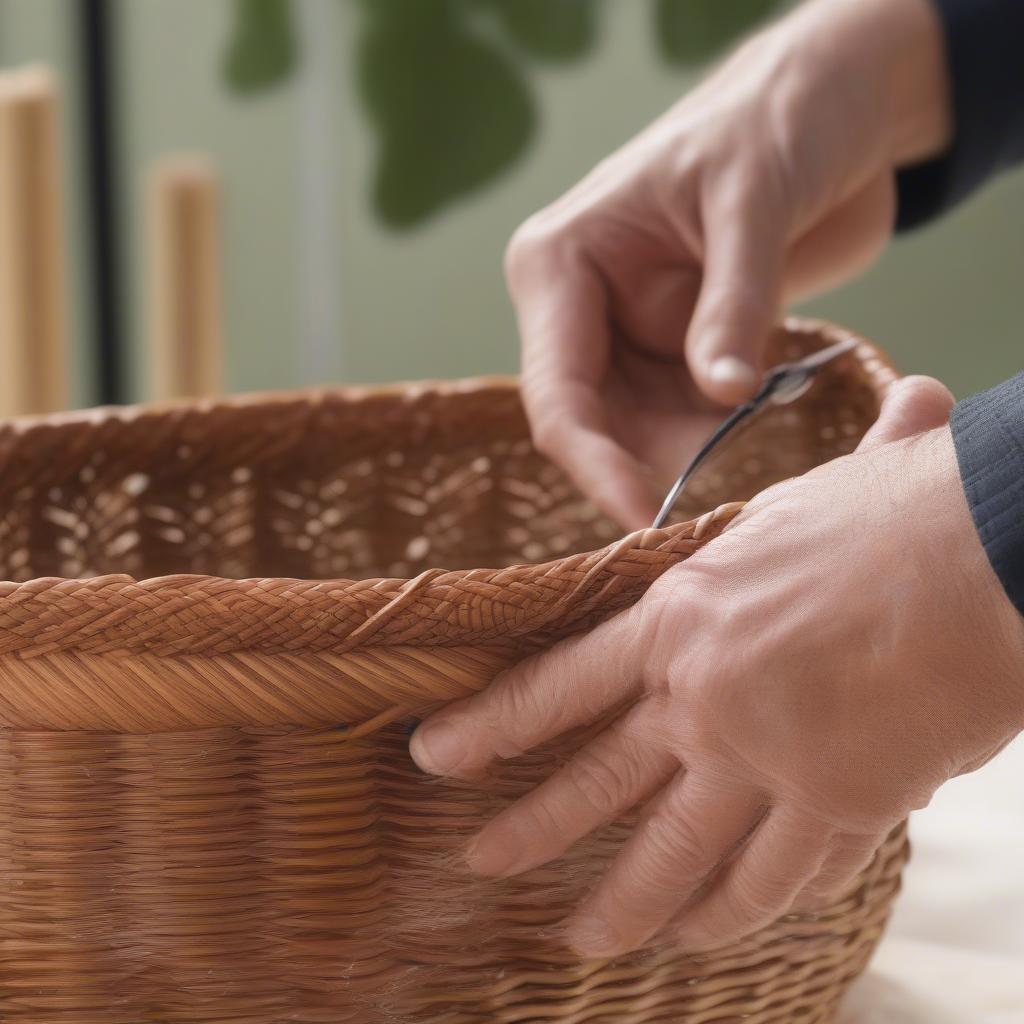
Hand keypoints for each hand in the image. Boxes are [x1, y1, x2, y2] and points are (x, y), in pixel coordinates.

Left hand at [410, 377, 1023, 956]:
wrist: (983, 561)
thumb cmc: (900, 514)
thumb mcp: (827, 493)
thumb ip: (822, 485)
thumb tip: (911, 403)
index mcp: (677, 622)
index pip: (558, 686)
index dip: (489, 726)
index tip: (434, 757)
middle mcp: (701, 700)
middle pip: (596, 783)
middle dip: (532, 829)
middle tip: (480, 863)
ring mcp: (762, 760)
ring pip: (674, 854)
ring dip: (627, 904)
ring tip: (588, 938)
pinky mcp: (835, 807)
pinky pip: (770, 879)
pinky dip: (734, 912)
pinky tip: (704, 934)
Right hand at [506, 0, 950, 528]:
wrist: (830, 105)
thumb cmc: (775, 120)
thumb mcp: (753, 202)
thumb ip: (732, 305)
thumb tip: (721, 398)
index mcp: (559, 265)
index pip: (556, 393)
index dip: (594, 465)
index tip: (645, 522)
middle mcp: (577, 309)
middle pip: (592, 426)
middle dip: (650, 469)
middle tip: (716, 516)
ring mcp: (625, 333)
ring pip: (637, 432)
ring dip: (693, 456)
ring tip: (753, 464)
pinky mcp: (673, 350)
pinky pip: (685, 418)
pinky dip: (723, 436)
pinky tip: (763, 429)